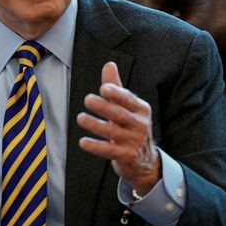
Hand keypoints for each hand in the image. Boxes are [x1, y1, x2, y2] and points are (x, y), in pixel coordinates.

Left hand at [77, 62, 160, 195]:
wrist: (145, 160)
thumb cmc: (132, 127)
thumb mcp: (127, 107)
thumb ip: (116, 87)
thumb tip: (109, 64)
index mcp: (141, 109)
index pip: (128, 99)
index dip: (116, 93)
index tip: (103, 88)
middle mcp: (140, 124)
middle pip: (120, 114)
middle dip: (104, 106)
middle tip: (88, 100)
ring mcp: (134, 141)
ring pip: (112, 132)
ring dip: (95, 125)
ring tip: (80, 118)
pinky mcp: (127, 156)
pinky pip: (109, 150)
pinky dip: (95, 146)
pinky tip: (83, 142)